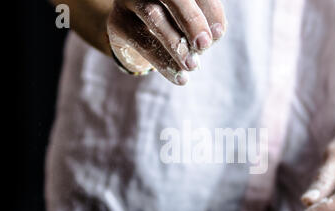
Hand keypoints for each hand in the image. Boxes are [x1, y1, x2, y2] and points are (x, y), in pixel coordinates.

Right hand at [107, 0, 226, 84]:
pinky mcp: (117, 21)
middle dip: (191, 20)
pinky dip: (163, 62)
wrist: (138, 37)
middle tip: (204, 45)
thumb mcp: (194, 25)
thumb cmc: (175, 26)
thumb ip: (207, 25)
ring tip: (192, 66)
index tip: (218, 34)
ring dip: (176, 45)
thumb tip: (215, 33)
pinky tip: (180, 77)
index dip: (209, 9)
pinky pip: (141, 41)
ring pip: (153, 16)